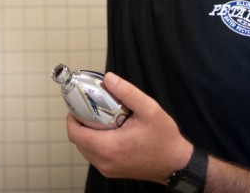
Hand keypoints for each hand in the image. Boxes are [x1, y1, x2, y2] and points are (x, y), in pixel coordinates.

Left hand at [66, 72, 192, 183]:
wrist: (176, 164)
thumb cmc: (164, 139)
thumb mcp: (149, 109)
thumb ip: (127, 92)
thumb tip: (108, 78)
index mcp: (110, 147)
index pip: (76, 134)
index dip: (72, 117)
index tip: (77, 104)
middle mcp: (105, 162)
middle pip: (78, 141)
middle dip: (79, 122)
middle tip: (89, 107)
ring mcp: (109, 169)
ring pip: (85, 149)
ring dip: (86, 133)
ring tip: (99, 117)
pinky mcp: (113, 171)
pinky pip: (95, 156)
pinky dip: (95, 142)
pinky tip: (108, 130)